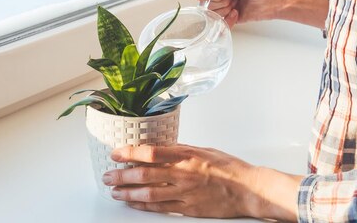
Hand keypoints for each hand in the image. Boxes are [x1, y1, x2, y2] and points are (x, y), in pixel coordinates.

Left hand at [102, 144, 299, 220]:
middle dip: (122, 176)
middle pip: (145, 175)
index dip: (130, 153)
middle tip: (108, 175)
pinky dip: (145, 206)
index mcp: (186, 156)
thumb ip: (178, 150)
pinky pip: (161, 208)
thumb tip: (156, 148)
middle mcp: (183, 174)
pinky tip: (134, 204)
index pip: (151, 153)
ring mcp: (185, 193)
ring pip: (149, 194)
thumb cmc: (227, 166)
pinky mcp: (188, 208)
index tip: (116, 153)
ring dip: (128, 193)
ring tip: (115, 191)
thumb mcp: (201, 150)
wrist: (248, 189)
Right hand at [194, 0, 278, 27]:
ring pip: (212, 15)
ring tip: (236, 3)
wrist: (272, 0)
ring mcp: (220, 4)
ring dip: (226, 10)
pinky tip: (237, 13)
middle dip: (222, 2)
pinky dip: (228, 20)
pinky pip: (218, 24)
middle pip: (206, 4)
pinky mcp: (225, 17)